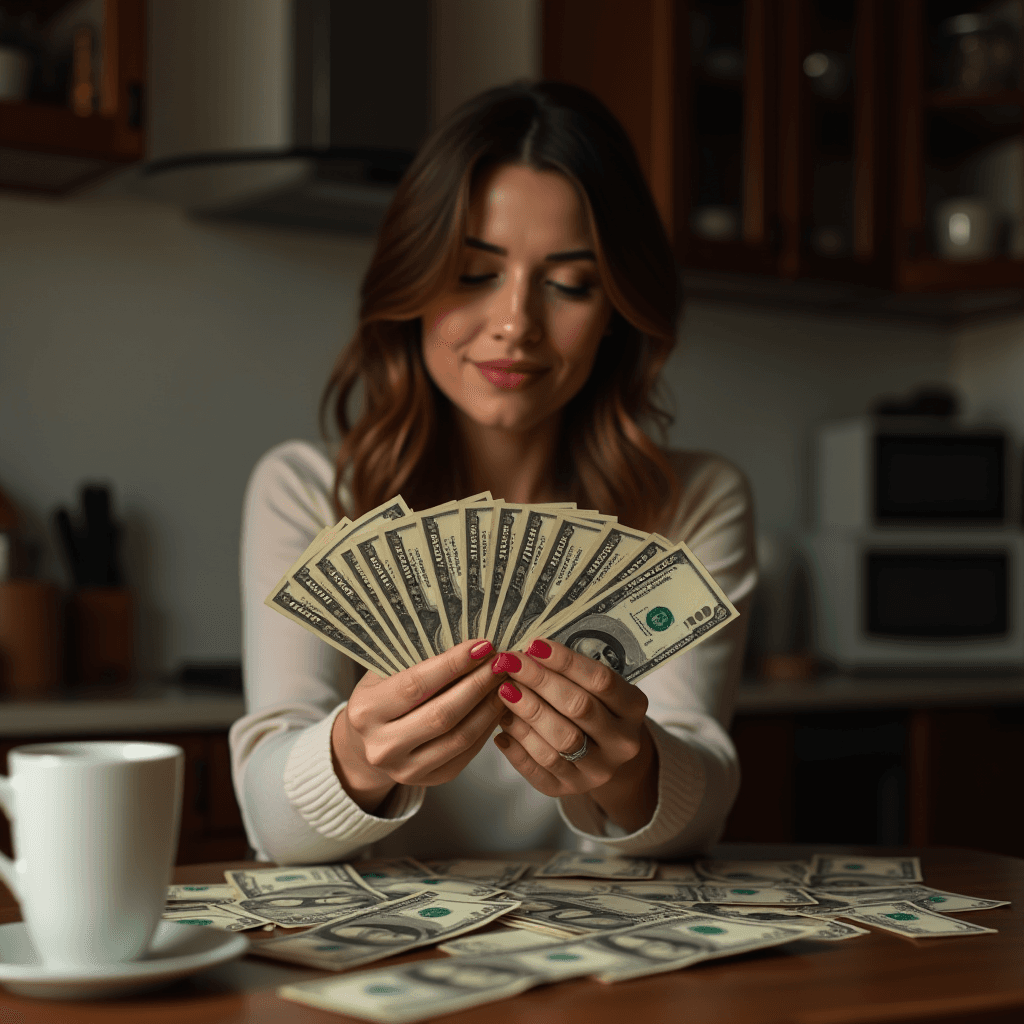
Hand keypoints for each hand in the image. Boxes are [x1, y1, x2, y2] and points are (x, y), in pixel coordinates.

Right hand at [331, 639, 504, 812]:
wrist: (368, 742)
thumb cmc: (382, 695)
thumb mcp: (386, 672)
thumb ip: (419, 659)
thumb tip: (470, 644)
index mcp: (365, 711)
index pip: (416, 685)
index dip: (453, 664)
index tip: (482, 646)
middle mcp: (381, 746)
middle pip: (442, 714)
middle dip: (478, 684)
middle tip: (501, 662)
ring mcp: (404, 769)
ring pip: (460, 737)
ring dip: (489, 706)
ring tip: (505, 681)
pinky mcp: (428, 780)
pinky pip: (466, 753)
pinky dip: (487, 727)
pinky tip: (498, 705)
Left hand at [491, 640, 657, 832]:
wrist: (604, 752)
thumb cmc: (595, 705)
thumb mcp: (596, 685)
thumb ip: (571, 669)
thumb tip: (529, 650)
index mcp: (633, 708)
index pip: (601, 680)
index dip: (565, 661)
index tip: (533, 645)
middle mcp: (622, 743)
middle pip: (578, 708)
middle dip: (539, 681)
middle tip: (509, 663)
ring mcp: (598, 771)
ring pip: (559, 742)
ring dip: (526, 713)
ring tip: (502, 691)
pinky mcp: (570, 789)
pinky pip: (540, 768)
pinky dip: (517, 745)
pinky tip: (502, 724)